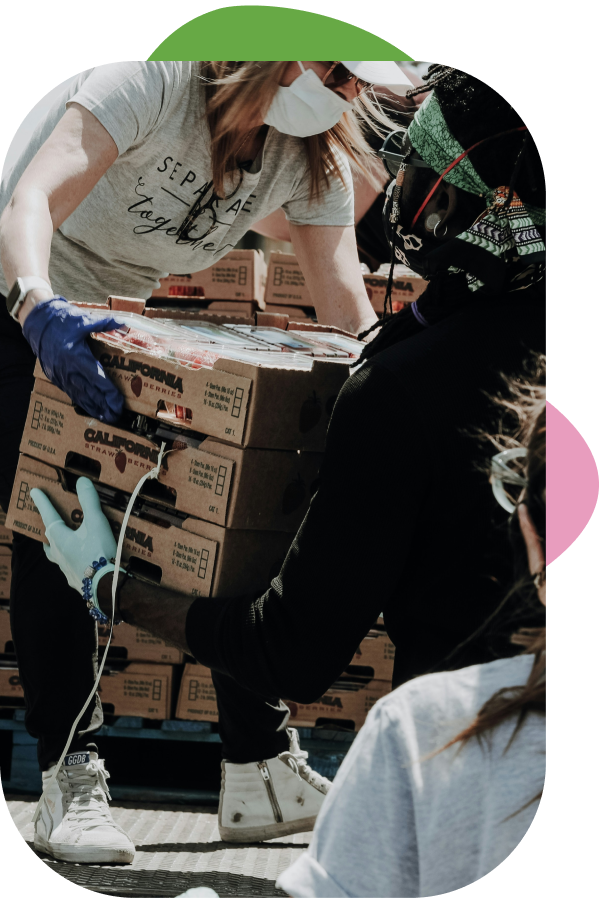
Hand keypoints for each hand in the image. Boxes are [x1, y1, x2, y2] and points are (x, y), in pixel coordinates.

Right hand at [22, 297, 124, 423]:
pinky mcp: (56, 377)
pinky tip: (90, 409)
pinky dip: (82, 402)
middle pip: (90, 393)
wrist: (36, 323)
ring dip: (94, 408)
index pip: (98, 379)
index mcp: (77, 357)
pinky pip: (71, 393)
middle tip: (117, 415)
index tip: (119, 402)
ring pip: (80, 396)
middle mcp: (69, 370)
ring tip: (106, 418)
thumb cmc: (60, 321)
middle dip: (105, 406)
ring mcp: (61, 375)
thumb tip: (123, 324)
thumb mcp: (84, 320)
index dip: (109, 393)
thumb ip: (105, 324)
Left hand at [30, 477, 117, 593]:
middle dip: (49, 528)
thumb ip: (89, 501)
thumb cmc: (99, 552)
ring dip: (57, 547)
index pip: (48, 515)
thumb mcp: (96, 522)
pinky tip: (80, 562)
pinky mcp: (76, 580)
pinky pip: (69, 567)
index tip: (34, 492)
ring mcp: (65, 569)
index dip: (42, 502)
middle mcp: (58, 554)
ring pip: (56, 555)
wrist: (106, 585)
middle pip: (49, 539)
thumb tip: (82, 481)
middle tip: (51, 522)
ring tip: (63, 543)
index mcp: (60, 538)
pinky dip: (72, 561)